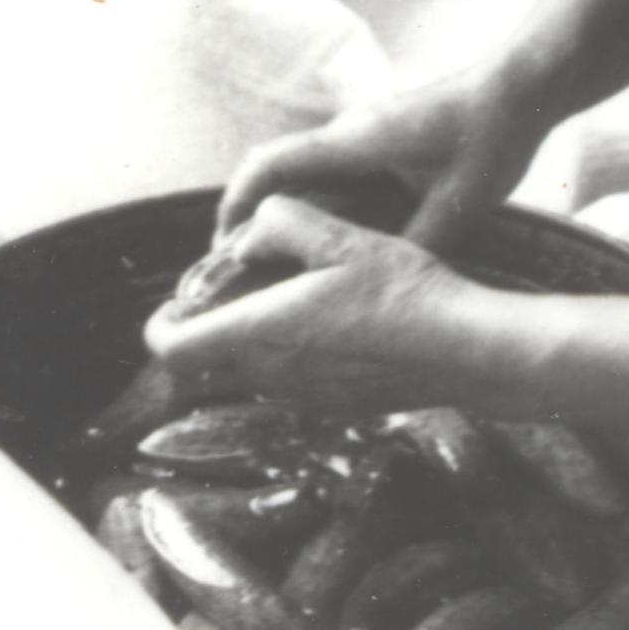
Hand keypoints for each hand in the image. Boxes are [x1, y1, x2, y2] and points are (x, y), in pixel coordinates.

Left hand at [150, 194, 474, 414]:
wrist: (466, 352)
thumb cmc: (407, 293)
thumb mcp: (342, 237)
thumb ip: (281, 223)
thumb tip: (248, 234)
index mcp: (263, 333)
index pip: (171, 350)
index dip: (161, 325)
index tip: (178, 301)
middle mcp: (274, 376)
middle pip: (208, 363)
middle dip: (208, 327)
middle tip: (236, 287)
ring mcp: (304, 398)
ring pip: (250, 373)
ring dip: (251, 340)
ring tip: (289, 297)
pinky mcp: (335, 406)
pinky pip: (290, 383)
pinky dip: (291, 355)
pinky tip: (333, 322)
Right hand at [217, 65, 552, 249]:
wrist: (521, 86)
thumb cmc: (491, 136)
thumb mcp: (458, 204)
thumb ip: (416, 243)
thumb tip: (378, 284)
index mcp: (354, 141)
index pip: (269, 165)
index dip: (236, 202)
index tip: (221, 244)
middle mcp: (349, 131)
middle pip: (276, 167)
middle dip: (249, 211)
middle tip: (241, 264)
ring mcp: (366, 130)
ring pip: (305, 168)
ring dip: (285, 206)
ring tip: (277, 259)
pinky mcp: (384, 136)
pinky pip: (333, 167)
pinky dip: (317, 199)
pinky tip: (330, 236)